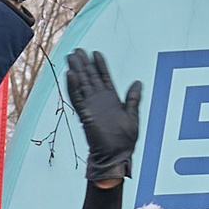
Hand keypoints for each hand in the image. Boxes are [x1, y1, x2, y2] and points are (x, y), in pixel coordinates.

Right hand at [64, 49, 141, 185]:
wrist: (116, 157)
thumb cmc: (124, 142)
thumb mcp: (133, 116)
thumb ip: (133, 99)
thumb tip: (138, 83)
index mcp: (111, 100)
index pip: (104, 78)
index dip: (100, 65)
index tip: (95, 53)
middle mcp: (99, 101)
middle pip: (90, 78)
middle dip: (84, 64)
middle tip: (77, 50)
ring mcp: (91, 107)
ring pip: (82, 84)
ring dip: (76, 71)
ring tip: (71, 57)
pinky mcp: (85, 115)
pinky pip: (77, 99)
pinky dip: (73, 87)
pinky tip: (70, 75)